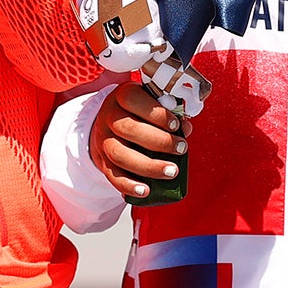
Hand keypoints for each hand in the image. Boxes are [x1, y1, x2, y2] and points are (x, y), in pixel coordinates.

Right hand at [89, 82, 190, 199]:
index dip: (155, 113)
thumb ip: (168, 114)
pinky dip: (129, 185)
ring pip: (119, 154)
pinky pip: (112, 175)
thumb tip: (185, 128)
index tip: (176, 124)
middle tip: (181, 149)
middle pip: (128, 129)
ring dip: (148, 166)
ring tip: (172, 171)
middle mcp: (109, 116)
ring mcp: (103, 139)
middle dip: (159, 141)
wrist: (108, 126)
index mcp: (121, 97)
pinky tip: (146, 191)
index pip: (132, 100)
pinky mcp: (102, 161)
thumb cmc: (138, 113)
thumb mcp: (150, 105)